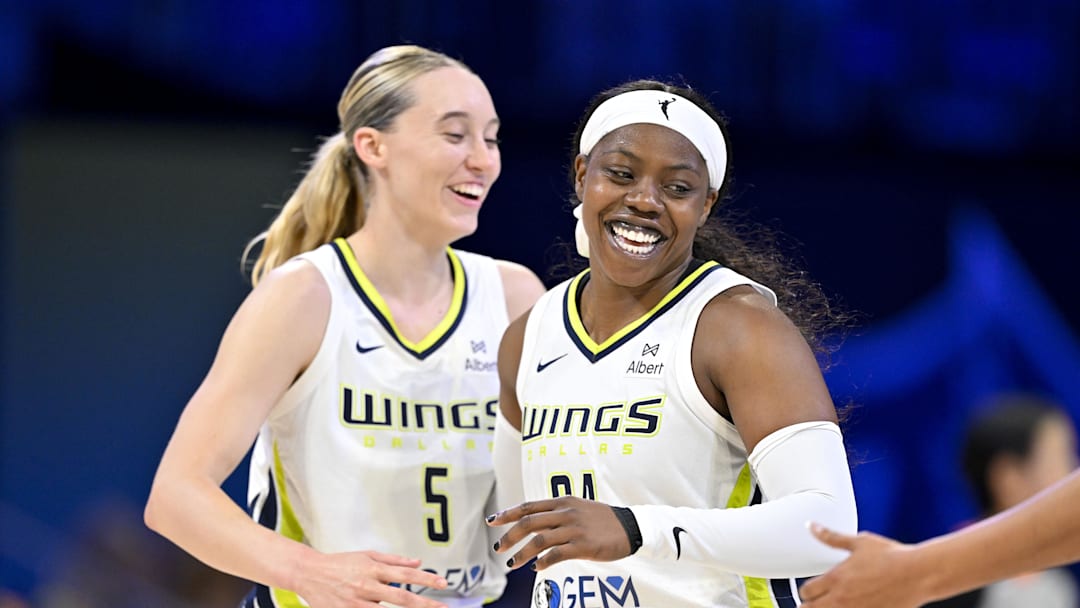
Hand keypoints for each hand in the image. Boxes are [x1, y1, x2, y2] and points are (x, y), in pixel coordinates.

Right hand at [295, 550, 449, 607]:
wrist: (309, 573)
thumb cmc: (341, 563)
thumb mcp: (367, 555)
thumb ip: (393, 560)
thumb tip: (418, 562)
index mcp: (373, 569)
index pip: (405, 574)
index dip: (426, 579)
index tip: (443, 583)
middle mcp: (367, 586)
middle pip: (401, 597)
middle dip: (424, 604)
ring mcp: (356, 603)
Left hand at [486, 497, 631, 570]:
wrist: (629, 526)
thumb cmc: (601, 520)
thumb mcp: (577, 509)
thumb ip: (555, 514)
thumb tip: (531, 524)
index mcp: (562, 502)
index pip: (528, 506)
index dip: (508, 514)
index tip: (493, 521)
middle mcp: (566, 513)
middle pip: (529, 522)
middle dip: (510, 535)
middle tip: (499, 548)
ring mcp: (574, 529)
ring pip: (539, 540)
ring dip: (522, 553)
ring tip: (512, 563)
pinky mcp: (583, 545)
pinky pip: (556, 554)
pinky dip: (543, 561)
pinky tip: (536, 568)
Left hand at [799, 524, 926, 607]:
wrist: (918, 573)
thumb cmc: (892, 556)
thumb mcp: (858, 542)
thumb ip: (831, 537)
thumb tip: (812, 526)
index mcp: (836, 579)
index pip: (805, 592)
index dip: (805, 592)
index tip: (811, 590)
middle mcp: (842, 599)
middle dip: (810, 606)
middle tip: (816, 602)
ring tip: (830, 605)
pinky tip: (852, 607)